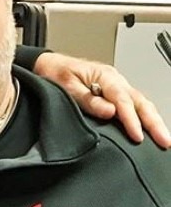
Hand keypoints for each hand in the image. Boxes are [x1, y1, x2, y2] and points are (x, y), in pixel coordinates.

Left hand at [34, 52, 169, 147]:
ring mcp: (117, 86)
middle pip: (140, 102)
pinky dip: (145, 117)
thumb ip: (88, 100)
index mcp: (105, 76)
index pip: (123, 100)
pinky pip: (134, 105)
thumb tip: (110, 112)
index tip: (138, 136)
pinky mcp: (114, 92)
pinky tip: (150, 129)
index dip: (131, 120)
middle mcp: (115, 80)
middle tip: (165, 141)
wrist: (48, 64)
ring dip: (153, 121)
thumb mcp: (66, 86)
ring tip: (165, 139)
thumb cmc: (55, 73)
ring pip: (141, 103)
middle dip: (154, 122)